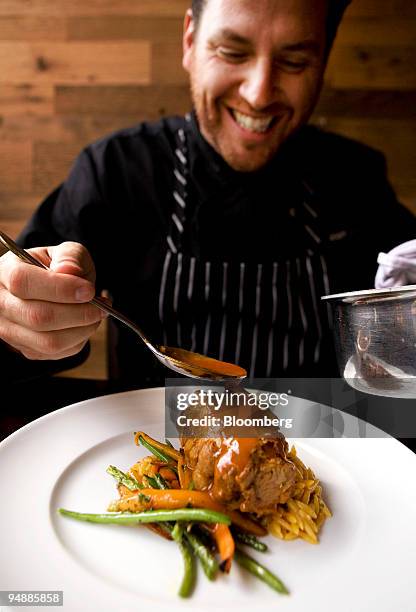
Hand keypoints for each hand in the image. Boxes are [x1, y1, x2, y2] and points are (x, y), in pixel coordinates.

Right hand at [0, 241, 106, 359]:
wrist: (45, 287)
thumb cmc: (53, 268)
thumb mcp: (63, 252)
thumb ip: (69, 256)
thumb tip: (70, 270)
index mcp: (5, 272)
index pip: (24, 282)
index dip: (61, 289)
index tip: (89, 290)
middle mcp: (1, 304)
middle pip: (38, 317)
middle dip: (79, 313)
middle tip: (101, 306)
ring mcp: (10, 331)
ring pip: (49, 341)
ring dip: (82, 330)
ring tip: (97, 314)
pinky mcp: (25, 349)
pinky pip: (57, 353)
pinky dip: (79, 340)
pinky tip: (85, 324)